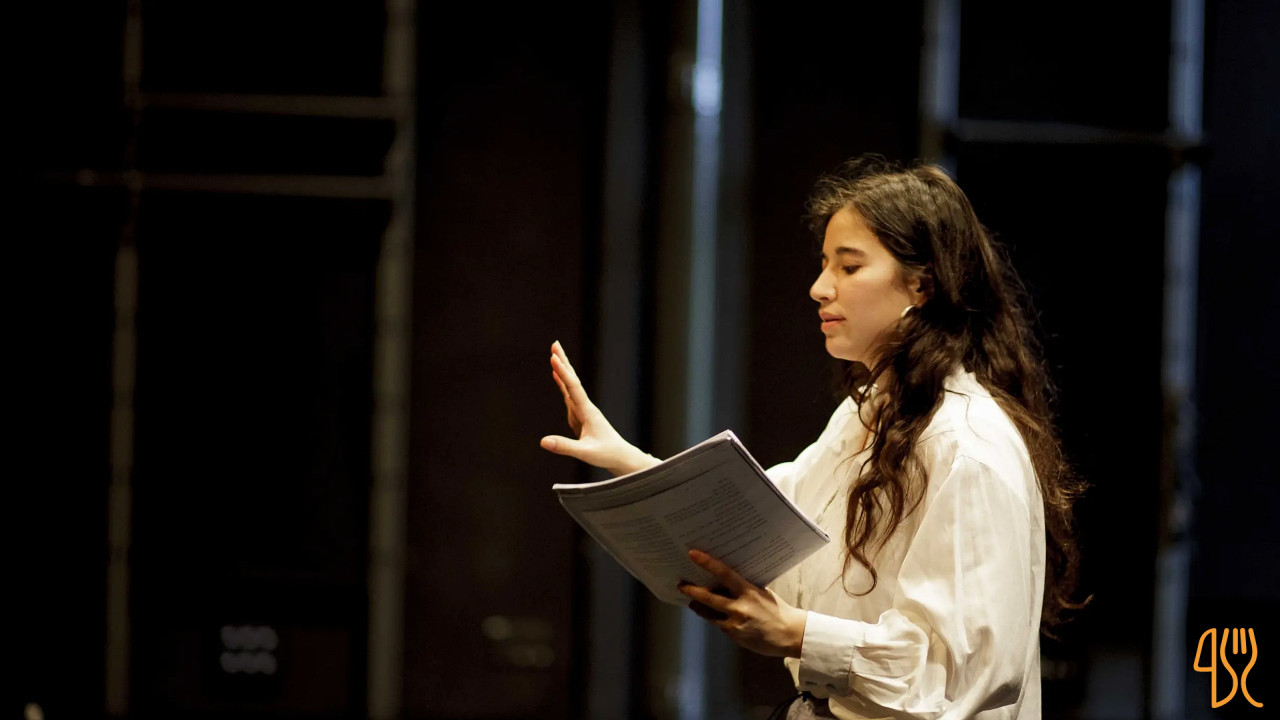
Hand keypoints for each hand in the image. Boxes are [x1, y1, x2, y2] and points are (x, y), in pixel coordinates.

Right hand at [540, 341, 658, 475]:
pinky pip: (569, 395)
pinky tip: (558, 377)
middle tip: (555, 344)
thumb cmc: (606, 454)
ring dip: (562, 369)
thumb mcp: (584, 453)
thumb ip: (564, 447)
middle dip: (564, 362)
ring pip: (570, 385)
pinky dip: (562, 383)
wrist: (621, 457)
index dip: (562, 373)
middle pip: (573, 380)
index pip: (573, 388)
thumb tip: (542, 441)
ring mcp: (583, 411)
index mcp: (588, 412)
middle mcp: (586, 407)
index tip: (553, 357)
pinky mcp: (580, 416)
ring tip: (554, 355)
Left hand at [678, 549, 807, 657]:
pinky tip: (718, 616)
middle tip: (681, 584)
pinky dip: (717, 619)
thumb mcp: (761, 593)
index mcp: (748, 591)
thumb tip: (724, 580)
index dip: (707, 563)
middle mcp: (739, 607)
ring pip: (708, 613)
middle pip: (708, 597)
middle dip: (692, 590)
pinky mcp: (734, 635)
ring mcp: (735, 623)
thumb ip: (743, 588)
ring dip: (698, 607)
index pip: (724, 573)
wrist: (789, 634)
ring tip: (692, 602)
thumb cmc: (776, 610)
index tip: (693, 554)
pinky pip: (719, 625)